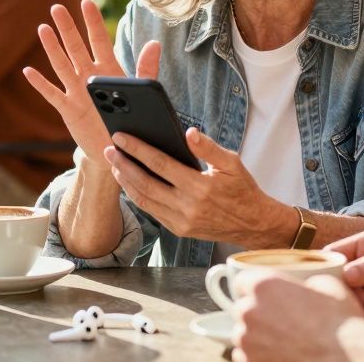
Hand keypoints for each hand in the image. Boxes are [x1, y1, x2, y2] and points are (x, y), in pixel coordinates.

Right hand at [23, 0, 161, 171]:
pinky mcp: (68, 109)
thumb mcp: (141, 93)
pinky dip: (40, 84)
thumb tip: (154, 43)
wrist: (117, 147)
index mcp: (108, 69)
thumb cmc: (130, 117)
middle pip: (75, 47)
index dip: (92, 22)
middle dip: (67, 28)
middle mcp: (89, 76)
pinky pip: (52, 94)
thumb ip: (146, 69)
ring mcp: (76, 91)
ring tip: (43, 28)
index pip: (99, 40)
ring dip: (52, 48)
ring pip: (62, 65)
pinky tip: (28, 71)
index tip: (87, 2)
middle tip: (57, 7)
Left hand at [104, 127, 290, 246]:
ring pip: (145, 200)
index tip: (121, 136)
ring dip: (127, 182)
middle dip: (124, 165)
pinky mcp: (180, 230)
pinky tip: (131, 184)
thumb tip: (189, 132)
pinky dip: (138, 197)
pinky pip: (152, 212)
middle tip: (109, 150)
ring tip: (116, 165)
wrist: (253, 224)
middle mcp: (188, 206)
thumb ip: (209, 148)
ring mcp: (182, 221)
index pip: (160, 163)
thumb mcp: (232, 163)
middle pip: (146, 183)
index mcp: (200, 186)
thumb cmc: (242, 189)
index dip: (137, 149)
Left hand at [232, 272, 363, 361]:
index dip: (253, 286)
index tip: (263, 293)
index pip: (242, 280)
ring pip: (243, 335)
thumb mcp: (327, 284)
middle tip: (280, 318)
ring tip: (283, 339)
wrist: (348, 358)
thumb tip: (304, 286)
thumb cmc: (341, 323)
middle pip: (242, 308)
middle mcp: (250, 312)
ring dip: (257, 335)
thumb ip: (304, 282)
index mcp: (263, 286)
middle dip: (257, 312)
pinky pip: (246, 357)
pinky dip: (258, 355)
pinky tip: (280, 353)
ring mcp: (248, 342)